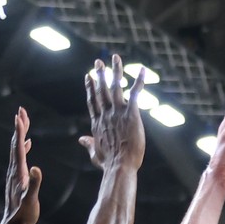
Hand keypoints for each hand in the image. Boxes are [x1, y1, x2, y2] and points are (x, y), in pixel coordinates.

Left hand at [3, 106, 42, 223]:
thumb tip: (37, 168)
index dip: (20, 131)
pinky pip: (20, 157)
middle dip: (19, 126)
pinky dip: (24, 146)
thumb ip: (34, 184)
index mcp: (18, 172)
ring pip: (17, 148)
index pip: (19, 147)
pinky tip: (28, 143)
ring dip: (21, 133)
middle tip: (21, 110)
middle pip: (16, 143)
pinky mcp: (18, 177)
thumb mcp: (31, 200)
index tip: (19, 116)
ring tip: (24, 120)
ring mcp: (15, 173)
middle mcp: (14, 170)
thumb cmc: (24, 215)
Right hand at [79, 54, 146, 170]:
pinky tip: (143, 71)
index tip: (88, 76)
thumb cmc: (109, 163)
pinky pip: (136, 93)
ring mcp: (118, 112)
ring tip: (115, 58)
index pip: (92, 101)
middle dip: (100, 74)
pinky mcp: (131, 114)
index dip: (90, 88)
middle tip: (98, 62)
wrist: (120, 165)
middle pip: (102, 90)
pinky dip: (139, 81)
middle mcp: (106, 114)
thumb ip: (89, 144)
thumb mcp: (95, 154)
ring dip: (115, 71)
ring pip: (116, 87)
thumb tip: (81, 139)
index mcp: (97, 123)